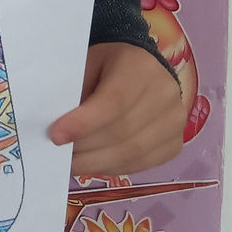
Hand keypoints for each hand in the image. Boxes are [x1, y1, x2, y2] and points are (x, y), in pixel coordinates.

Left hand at [49, 42, 185, 175]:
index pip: (112, 102)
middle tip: (57, 155)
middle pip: (122, 132)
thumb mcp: (87, 64)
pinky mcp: (175, 143)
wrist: (142, 67)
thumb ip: (75, 91)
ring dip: (96, 163)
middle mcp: (165, 93)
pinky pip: (142, 164)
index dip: (83, 123)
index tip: (55, 136)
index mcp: (139, 67)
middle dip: (85, 148)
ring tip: (70, 164)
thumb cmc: (107, 65)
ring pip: (132, 153)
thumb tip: (56, 128)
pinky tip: (93, 164)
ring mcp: (175, 121)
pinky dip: (113, 168)